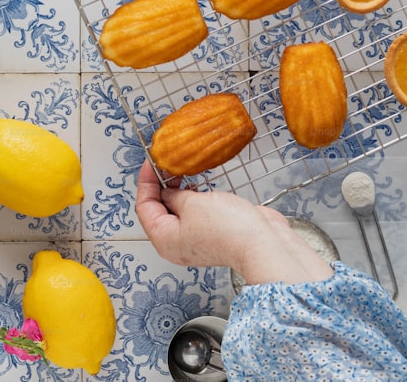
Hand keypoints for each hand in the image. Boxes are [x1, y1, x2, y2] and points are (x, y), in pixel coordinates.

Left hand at [135, 160, 332, 284]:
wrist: (262, 242)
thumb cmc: (227, 228)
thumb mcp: (192, 203)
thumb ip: (175, 195)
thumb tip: (168, 192)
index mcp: (164, 239)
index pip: (144, 207)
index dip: (146, 182)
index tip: (152, 162)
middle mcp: (176, 243)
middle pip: (159, 211)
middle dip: (162, 186)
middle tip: (167, 164)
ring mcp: (195, 240)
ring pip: (179, 212)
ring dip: (179, 192)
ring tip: (182, 172)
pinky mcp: (213, 235)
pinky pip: (196, 215)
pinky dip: (195, 199)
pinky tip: (200, 185)